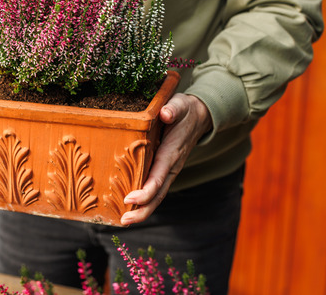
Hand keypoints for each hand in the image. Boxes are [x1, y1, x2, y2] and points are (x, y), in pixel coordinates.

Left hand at [120, 93, 212, 224]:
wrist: (200, 115)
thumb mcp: (179, 104)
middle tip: (125, 220)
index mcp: (172, 153)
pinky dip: (144, 201)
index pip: (159, 176)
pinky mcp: (165, 170)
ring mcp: (169, 170)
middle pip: (158, 194)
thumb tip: (166, 114)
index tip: (130, 199)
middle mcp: (171, 166)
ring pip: (157, 195)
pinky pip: (155, 189)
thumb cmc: (185, 109)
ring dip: (142, 210)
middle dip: (143, 209)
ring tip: (124, 221)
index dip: (145, 190)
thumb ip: (172, 109)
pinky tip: (130, 208)